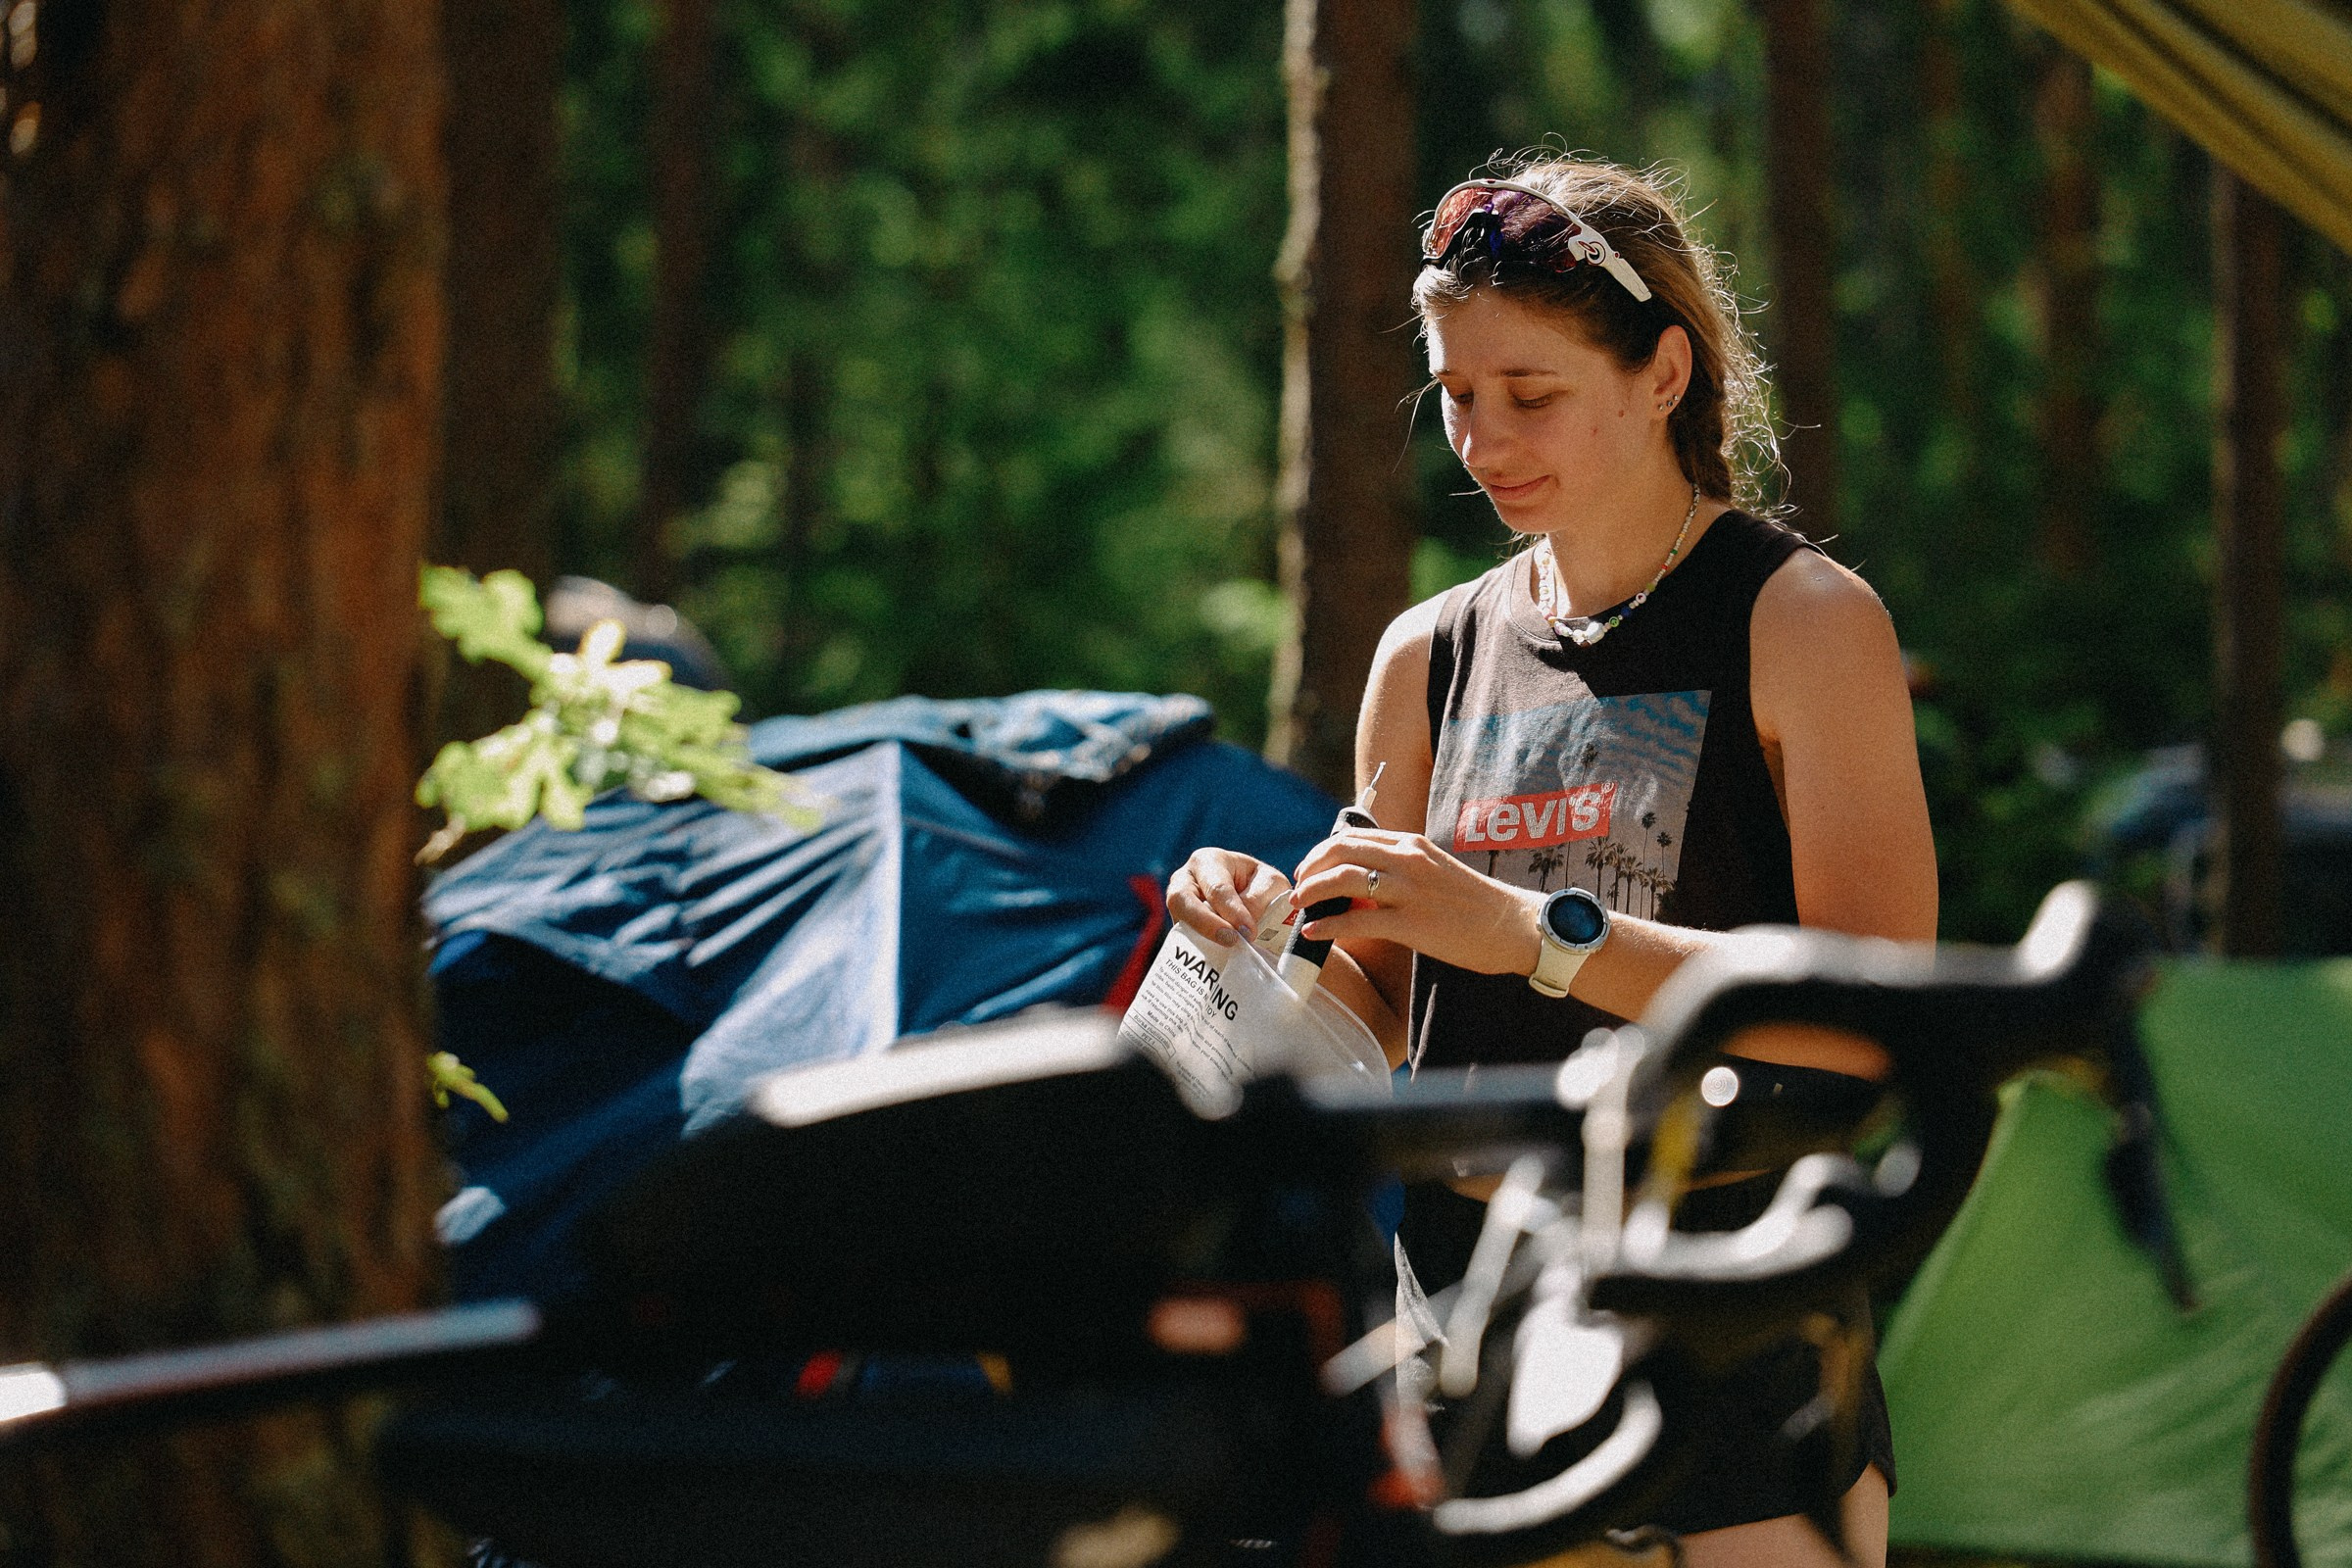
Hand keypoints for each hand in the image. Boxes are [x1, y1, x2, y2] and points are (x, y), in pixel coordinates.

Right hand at [1168, 847, 1291, 946]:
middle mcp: (1185, 879)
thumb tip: (1243, 927)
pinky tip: (1218, 961)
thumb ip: (1259, 899)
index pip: (1217, 888)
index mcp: (1209, 861)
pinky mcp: (1179, 927)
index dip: (1232, 911)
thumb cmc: (1260, 884)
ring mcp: (1178, 905)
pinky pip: (1183, 940)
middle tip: (1231, 941)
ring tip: (1226, 953)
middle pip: (1181, 900)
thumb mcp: (1269, 883)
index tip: (1249, 932)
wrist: (1251, 896)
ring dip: (1200, 939)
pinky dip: (1199, 951)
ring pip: (1178, 922)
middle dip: (1205, 923)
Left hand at [1289, 829, 1543, 977]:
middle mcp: (1407, 860)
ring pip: (1342, 879)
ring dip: (1311, 892)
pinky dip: (1327, 925)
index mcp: (1412, 844)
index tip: (1309, 868)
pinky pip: (1356, 920)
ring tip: (1298, 905)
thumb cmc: (1476, 904)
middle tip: (1298, 886)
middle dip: (1310, 867)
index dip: (1322, 850)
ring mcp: (1408, 891)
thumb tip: (1365, 881)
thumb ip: (1402, 868)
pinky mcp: (1411, 923)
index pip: (1353, 835)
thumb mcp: (1435, 871)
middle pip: (1340, 849)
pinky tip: (1313, 934)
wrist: (1515, 925)